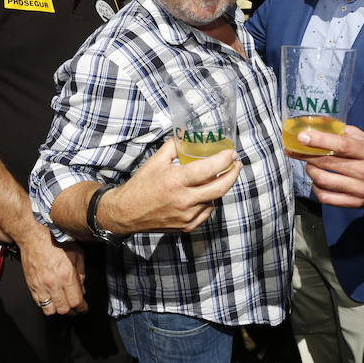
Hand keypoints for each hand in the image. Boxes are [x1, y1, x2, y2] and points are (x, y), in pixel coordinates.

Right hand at [17, 225, 87, 315]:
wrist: (34, 237)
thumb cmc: (55, 241)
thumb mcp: (77, 253)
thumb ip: (81, 272)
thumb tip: (82, 288)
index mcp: (66, 275)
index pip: (76, 301)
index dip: (82, 308)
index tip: (84, 308)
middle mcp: (53, 283)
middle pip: (64, 309)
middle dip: (72, 311)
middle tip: (75, 309)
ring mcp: (40, 286)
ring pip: (50, 310)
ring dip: (58, 310)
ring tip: (63, 306)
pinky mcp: (31, 286)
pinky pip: (39, 303)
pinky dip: (46, 305)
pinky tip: (51, 300)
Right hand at [101, 139, 241, 232]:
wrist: (126, 213)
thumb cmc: (141, 185)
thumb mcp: (156, 161)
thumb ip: (174, 147)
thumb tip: (188, 136)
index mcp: (176, 180)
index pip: (209, 169)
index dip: (224, 160)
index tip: (232, 153)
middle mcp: (184, 200)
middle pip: (220, 188)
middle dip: (233, 174)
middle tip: (237, 165)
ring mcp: (187, 215)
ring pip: (213, 200)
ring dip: (218, 188)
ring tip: (218, 177)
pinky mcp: (186, 226)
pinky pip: (206, 212)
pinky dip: (209, 202)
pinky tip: (205, 194)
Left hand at [289, 125, 363, 207]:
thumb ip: (344, 132)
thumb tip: (319, 125)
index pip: (342, 146)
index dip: (320, 140)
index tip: (302, 136)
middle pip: (329, 163)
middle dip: (307, 156)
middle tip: (297, 150)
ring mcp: (361, 190)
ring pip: (324, 181)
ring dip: (310, 171)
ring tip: (309, 165)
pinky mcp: (355, 203)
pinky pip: (326, 198)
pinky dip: (316, 188)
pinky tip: (316, 181)